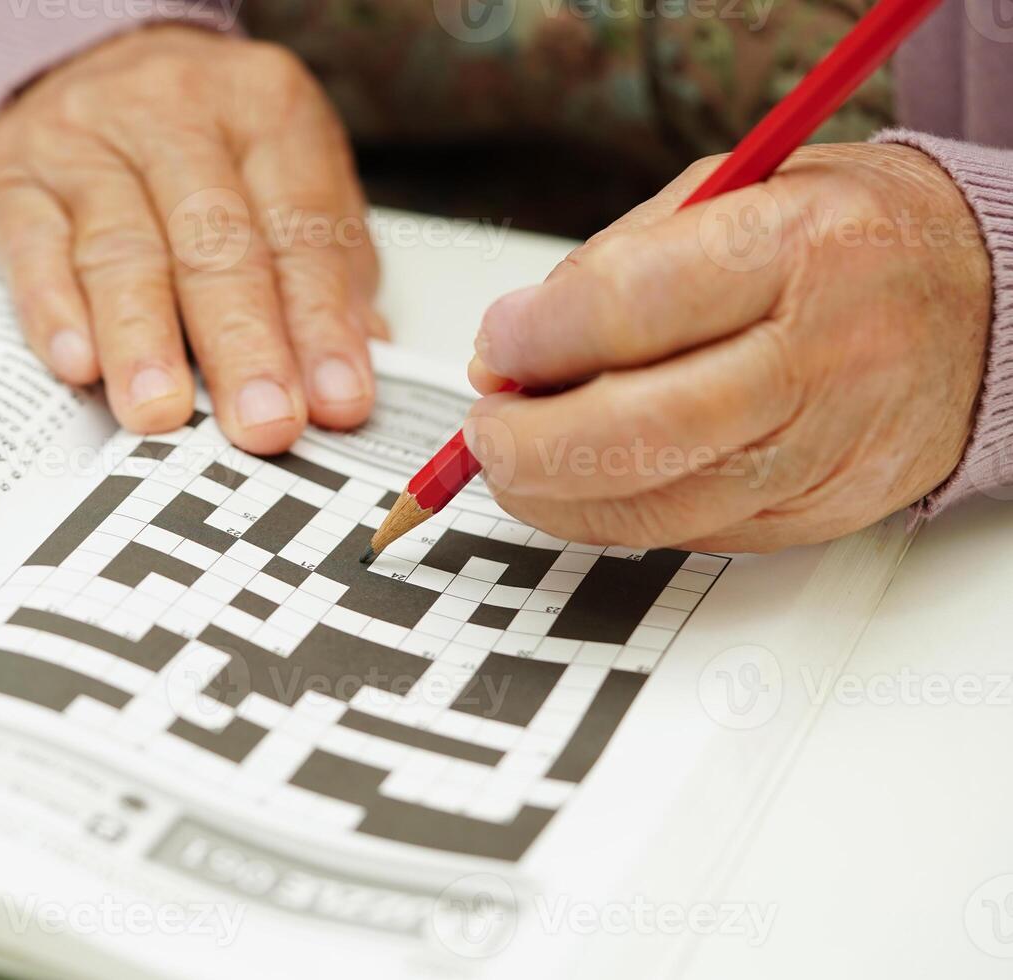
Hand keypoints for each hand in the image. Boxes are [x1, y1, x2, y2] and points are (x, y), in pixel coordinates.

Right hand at [0, 25, 383, 453]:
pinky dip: (55, 312)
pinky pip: (34, 248)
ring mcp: (86, 140)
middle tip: (262, 423)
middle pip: (214, 242)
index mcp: (265, 110)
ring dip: (143, 341)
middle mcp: (174, 112)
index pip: (300, 231)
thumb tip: (350, 374)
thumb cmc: (207, 149)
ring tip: (161, 411)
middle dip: (242, 343)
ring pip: (121, 249)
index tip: (335, 401)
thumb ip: (327, 272)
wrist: (88, 62)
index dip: (321, 322)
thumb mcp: (287, 182)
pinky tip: (77, 366)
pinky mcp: (14, 176)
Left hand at [466, 144, 991, 551]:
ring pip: (653, 507)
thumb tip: (509, 345)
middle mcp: (812, 360)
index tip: (496, 343)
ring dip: (552, 494)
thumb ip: (614, 261)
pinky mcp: (813, 517)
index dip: (538, 336)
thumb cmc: (842, 239)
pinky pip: (684, 537)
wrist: (984, 305)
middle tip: (485, 429)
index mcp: (790, 251)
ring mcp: (817, 452)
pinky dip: (610, 516)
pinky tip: (582, 483)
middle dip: (527, 442)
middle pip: (636, 431)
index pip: (631, 306)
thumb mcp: (733, 191)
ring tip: (516, 459)